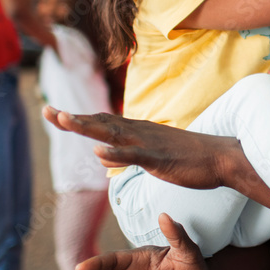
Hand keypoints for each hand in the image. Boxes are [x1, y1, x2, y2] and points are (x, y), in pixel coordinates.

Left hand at [43, 106, 229, 189]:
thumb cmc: (191, 158)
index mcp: (138, 131)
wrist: (223, 158)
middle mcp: (140, 132)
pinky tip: (98, 151)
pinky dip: (115, 153)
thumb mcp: (152, 155)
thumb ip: (126, 154)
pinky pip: (134, 156)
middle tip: (47, 111)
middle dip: (73, 118)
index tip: (55, 113)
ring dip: (87, 126)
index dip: (78, 118)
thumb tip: (101, 154)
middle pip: (101, 122)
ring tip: (63, 120)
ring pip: (113, 133)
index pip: (103, 121)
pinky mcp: (160, 159)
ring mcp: (150, 143)